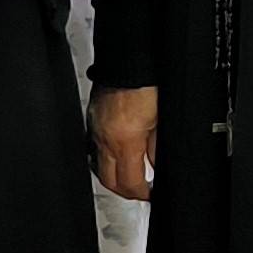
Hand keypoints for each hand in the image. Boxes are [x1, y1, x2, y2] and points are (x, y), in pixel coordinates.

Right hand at [92, 85, 157, 201]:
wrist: (129, 58)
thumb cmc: (146, 83)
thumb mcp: (161, 120)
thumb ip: (158, 148)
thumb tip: (158, 167)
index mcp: (124, 141)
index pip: (129, 182)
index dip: (142, 194)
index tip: (150, 194)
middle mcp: (104, 137)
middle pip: (108, 180)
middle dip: (124, 191)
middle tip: (139, 191)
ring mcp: (94, 128)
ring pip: (98, 164)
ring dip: (113, 173)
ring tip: (129, 174)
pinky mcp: (92, 117)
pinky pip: (95, 145)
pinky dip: (106, 154)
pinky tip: (117, 151)